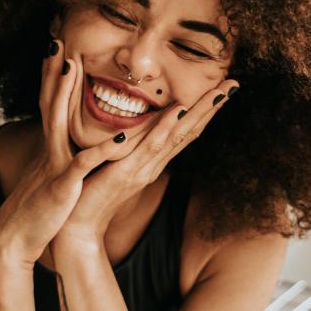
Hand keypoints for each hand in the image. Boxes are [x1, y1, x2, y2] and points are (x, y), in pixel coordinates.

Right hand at [0, 40, 137, 270]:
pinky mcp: (63, 187)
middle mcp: (50, 151)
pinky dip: (100, 151)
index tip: (58, 49)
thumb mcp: (50, 180)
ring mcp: (54, 166)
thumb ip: (59, 161)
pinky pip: (83, 165)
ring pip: (59, 122)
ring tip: (73, 66)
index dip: (53, 78)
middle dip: (53, 71)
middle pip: (49, 102)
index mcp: (51, 149)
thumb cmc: (38, 213)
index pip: (51, 105)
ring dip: (64, 94)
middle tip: (56, 39)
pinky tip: (118, 138)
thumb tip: (65, 149)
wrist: (14, 242)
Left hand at [52, 76, 239, 249]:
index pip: (184, 132)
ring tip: (218, 93)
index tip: (222, 89)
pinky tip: (178, 111)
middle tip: (234, 84)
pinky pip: (148, 148)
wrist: (76, 226)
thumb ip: (128, 147)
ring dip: (198, 113)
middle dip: (212, 108)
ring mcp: (142, 169)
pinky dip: (165, 128)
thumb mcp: (113, 163)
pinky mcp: (125, 174)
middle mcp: (153, 165)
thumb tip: (136, 127)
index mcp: (151, 161)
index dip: (204, 111)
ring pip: (176, 137)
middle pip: (189, 132)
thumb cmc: (91, 192)